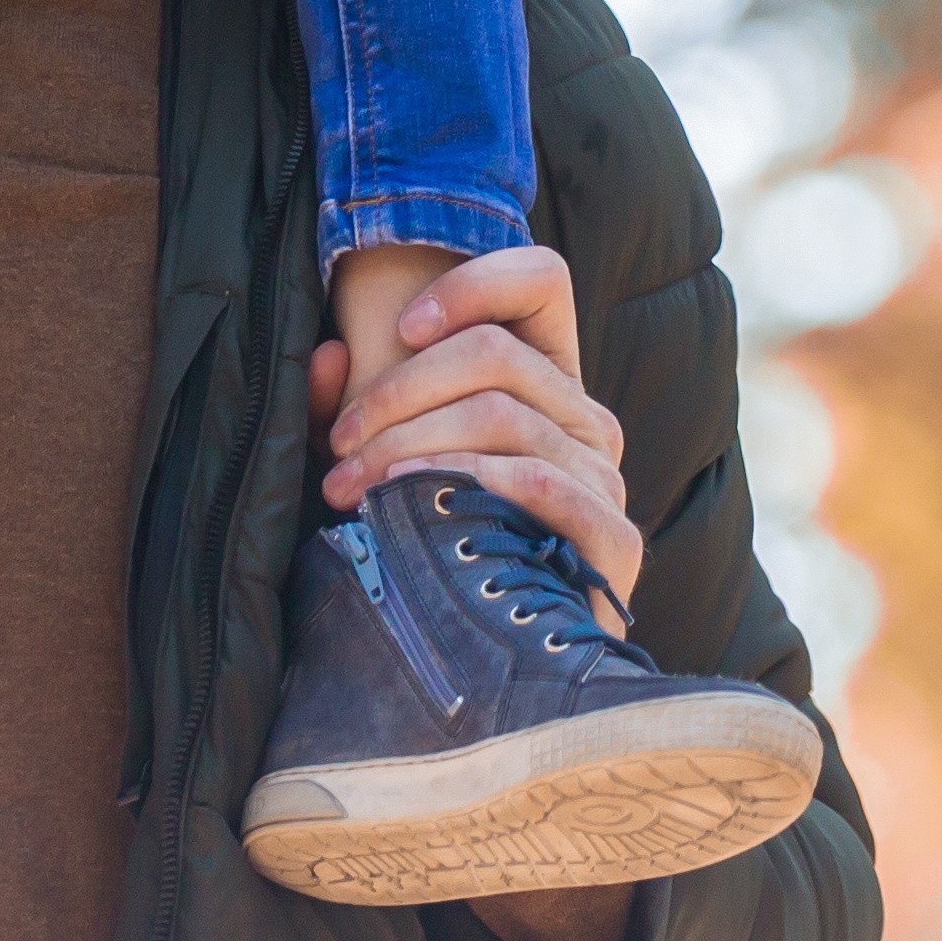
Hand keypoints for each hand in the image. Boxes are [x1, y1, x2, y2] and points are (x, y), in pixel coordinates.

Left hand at [305, 243, 638, 622]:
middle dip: (398, 392)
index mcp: (547, 380)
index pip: (540, 278)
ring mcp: (606, 476)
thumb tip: (327, 358)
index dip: (471, 283)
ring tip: (354, 489)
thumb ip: (346, 407)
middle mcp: (586, 417)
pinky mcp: (614, 538)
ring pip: (500, 415)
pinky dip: (467, 483)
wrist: (485, 661)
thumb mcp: (378, 459)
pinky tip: (416, 507)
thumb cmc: (428, 541)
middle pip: (494, 353)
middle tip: (340, 448)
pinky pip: (539, 482)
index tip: (402, 327)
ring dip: (409, 446)